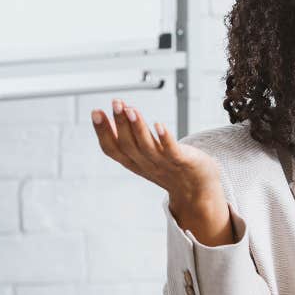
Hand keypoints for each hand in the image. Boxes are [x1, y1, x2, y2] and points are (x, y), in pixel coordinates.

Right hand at [91, 100, 232, 244]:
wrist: (197, 191)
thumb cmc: (170, 169)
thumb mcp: (143, 157)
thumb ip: (127, 141)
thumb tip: (112, 120)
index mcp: (134, 163)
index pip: (112, 149)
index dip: (102, 132)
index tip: (96, 112)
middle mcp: (146, 165)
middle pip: (128, 145)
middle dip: (120, 123)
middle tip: (115, 103)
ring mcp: (164, 164)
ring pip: (147, 147)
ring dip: (137, 127)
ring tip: (131, 109)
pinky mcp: (182, 162)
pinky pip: (172, 151)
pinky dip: (165, 138)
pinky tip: (159, 124)